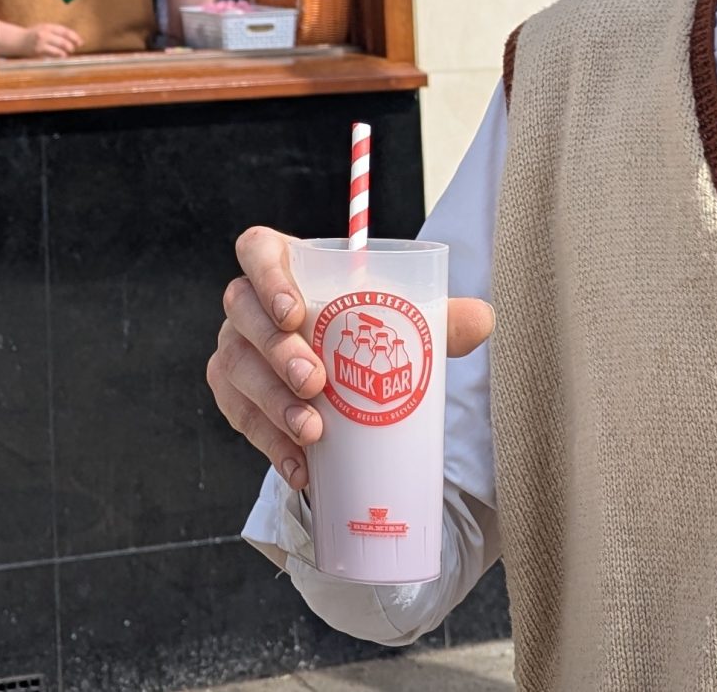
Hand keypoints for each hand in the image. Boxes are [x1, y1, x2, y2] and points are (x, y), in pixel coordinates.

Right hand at [0, 20, 80, 58]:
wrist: (18, 40)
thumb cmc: (33, 35)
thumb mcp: (44, 28)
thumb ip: (56, 32)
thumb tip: (73, 39)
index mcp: (48, 26)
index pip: (64, 31)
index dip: (74, 37)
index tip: (80, 42)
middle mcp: (45, 34)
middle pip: (63, 41)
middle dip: (71, 46)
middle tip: (73, 49)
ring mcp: (41, 43)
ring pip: (59, 50)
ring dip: (65, 53)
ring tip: (66, 53)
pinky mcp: (38, 51)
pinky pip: (52, 55)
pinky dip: (59, 56)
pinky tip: (60, 56)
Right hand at [206, 226, 494, 493]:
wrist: (342, 380)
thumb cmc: (362, 334)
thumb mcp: (398, 322)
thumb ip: (439, 320)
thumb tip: (483, 320)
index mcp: (284, 268)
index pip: (257, 250)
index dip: (267, 276)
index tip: (294, 311)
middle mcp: (250, 304)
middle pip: (242, 312)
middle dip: (277, 351)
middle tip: (316, 382)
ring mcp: (236, 348)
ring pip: (235, 367)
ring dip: (272, 403)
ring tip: (312, 432)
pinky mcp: (234, 394)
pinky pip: (239, 416)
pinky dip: (269, 444)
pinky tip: (300, 466)